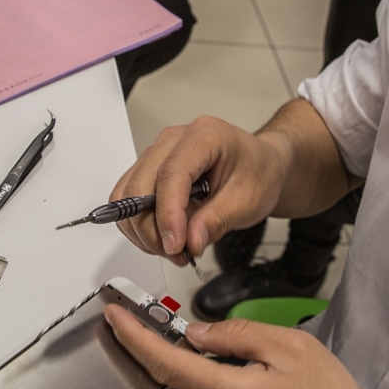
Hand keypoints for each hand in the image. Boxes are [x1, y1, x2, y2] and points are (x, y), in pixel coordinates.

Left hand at [104, 307, 388, 388]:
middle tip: (114, 337)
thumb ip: (239, 336)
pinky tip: (186, 378)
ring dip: (148, 387)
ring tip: (148, 350)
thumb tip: (195, 332)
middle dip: (120, 370)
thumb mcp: (294, 349)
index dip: (133, 338)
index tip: (114, 315)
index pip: (166, 366)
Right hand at [110, 116, 290, 262]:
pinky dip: (140, 225)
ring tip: (173, 248)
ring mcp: (158, 154)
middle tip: (176, 253)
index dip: (168, 213)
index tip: (175, 244)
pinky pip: (129, 200)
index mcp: (204, 136)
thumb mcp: (249, 200)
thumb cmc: (258, 172)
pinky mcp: (150, 171)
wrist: (260, 166)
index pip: (171, 174)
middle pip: (140, 185)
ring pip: (128, 195)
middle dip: (152, 228)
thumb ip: (217, 221)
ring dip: (143, 230)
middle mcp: (173, 140)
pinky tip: (163, 237)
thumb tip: (190, 242)